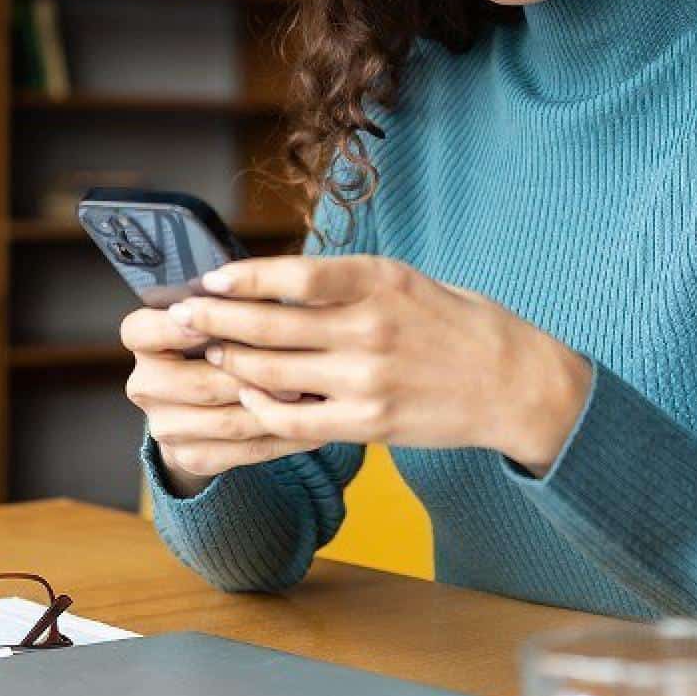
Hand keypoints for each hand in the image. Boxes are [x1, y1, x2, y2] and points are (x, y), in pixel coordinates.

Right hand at [119, 303, 325, 497]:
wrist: (206, 400)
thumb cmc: (223, 337)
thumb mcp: (222, 312)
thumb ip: (234, 303)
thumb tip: (266, 296)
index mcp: (142, 340)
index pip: (142, 331)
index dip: (176, 328)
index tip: (210, 322)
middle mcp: (144, 384)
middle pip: (198, 383)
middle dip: (252, 375)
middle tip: (300, 365)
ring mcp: (164, 425)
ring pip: (227, 421)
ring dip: (275, 409)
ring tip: (316, 394)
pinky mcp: (189, 457)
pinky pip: (243, 451)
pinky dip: (284, 438)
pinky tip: (315, 424)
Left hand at [167, 255, 592, 474]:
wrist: (515, 382)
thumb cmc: (460, 325)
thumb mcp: (409, 282)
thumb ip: (350, 283)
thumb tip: (283, 280)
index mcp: (381, 280)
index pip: (296, 273)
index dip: (244, 278)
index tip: (209, 279)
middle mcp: (371, 326)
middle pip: (271, 324)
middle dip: (217, 321)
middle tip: (181, 317)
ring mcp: (367, 378)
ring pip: (275, 372)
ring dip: (232, 362)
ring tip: (208, 354)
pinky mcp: (368, 421)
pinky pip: (296, 418)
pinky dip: (263, 407)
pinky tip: (248, 396)